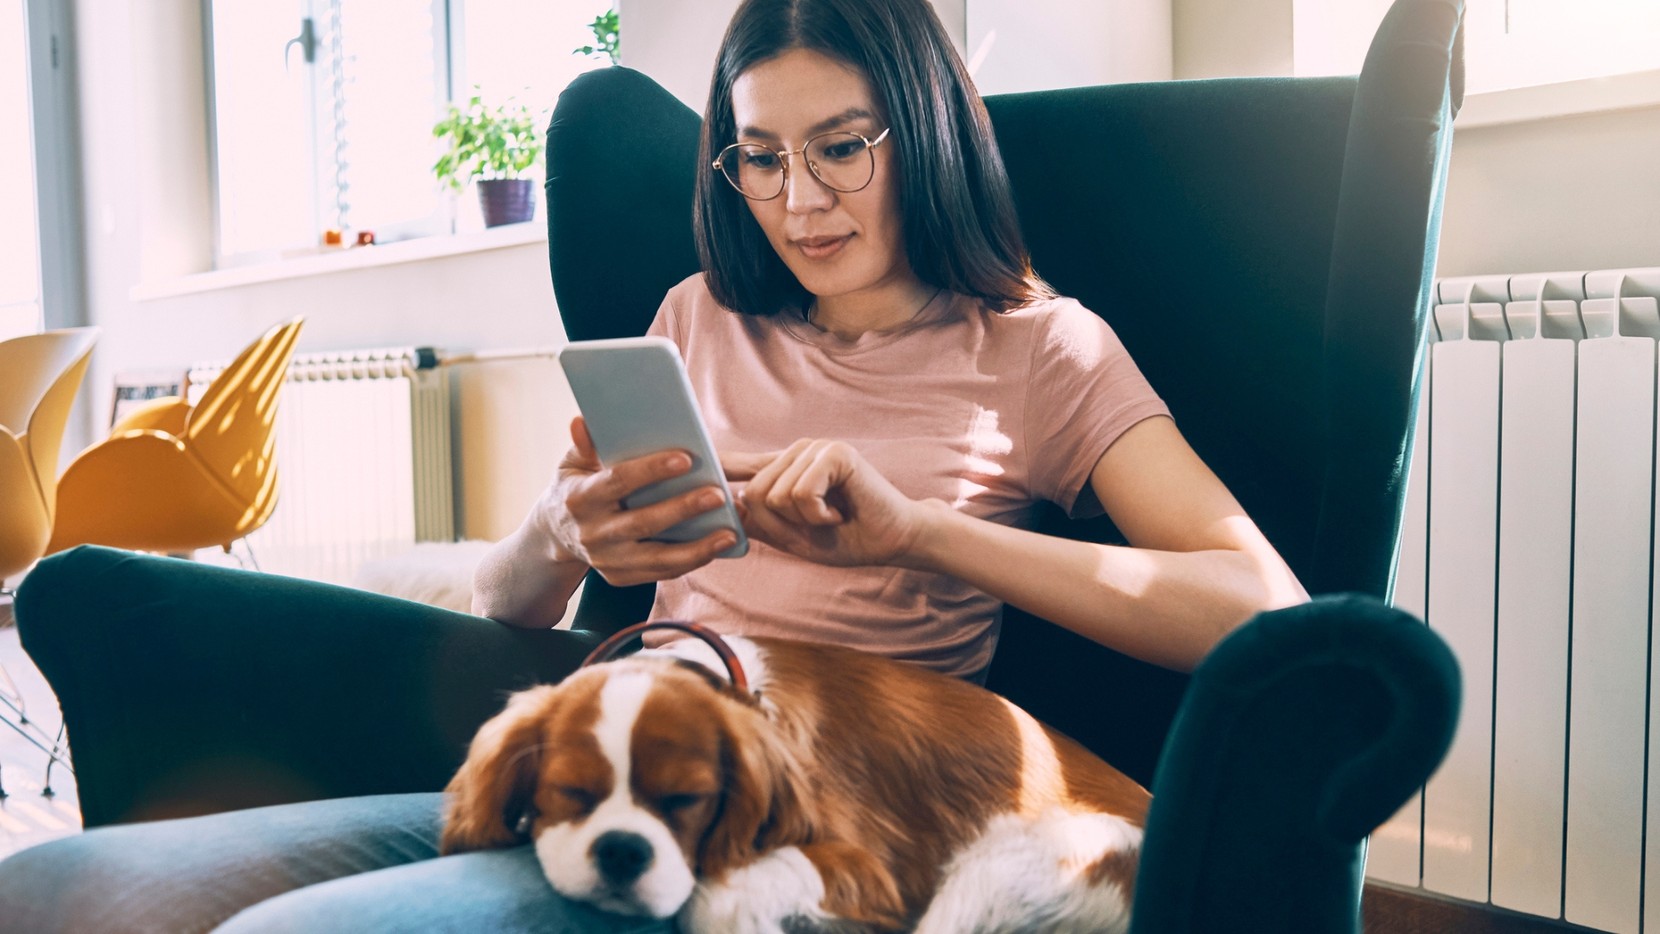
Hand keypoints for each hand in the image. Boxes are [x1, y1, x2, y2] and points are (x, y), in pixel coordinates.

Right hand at [540, 417, 739, 586]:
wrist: (558, 533)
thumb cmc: (578, 486)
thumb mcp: (573, 463)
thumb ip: (585, 444)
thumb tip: (582, 421)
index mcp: (579, 498)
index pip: (618, 481)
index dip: (651, 470)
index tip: (685, 459)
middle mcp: (592, 533)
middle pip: (643, 522)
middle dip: (682, 509)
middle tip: (718, 495)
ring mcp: (606, 560)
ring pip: (657, 558)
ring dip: (697, 548)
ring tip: (730, 533)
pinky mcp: (620, 578)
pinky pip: (660, 573)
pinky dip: (691, 561)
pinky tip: (718, 548)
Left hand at [724, 439, 930, 567]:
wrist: (895, 539)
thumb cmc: (849, 538)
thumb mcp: (794, 537)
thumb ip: (761, 522)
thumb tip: (726, 507)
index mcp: (785, 468)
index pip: (741, 465)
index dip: (714, 464)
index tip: (688, 456)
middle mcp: (796, 452)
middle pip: (753, 494)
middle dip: (783, 524)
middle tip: (819, 525)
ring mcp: (815, 449)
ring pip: (775, 496)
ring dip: (805, 522)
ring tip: (832, 517)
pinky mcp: (834, 453)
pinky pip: (801, 494)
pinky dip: (819, 516)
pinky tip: (840, 512)